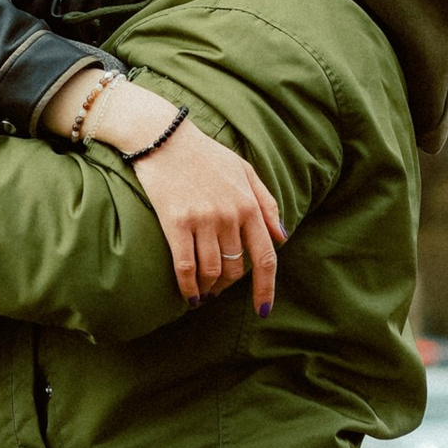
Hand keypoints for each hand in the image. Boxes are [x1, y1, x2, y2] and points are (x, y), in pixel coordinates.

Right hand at [112, 110, 284, 309]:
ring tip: (204, 292)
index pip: (265, 258)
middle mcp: (229, 215)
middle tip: (219, 289)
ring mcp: (202, 220)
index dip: (266, 289)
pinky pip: (185, 266)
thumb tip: (282, 238)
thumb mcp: (244, 171)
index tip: (263, 310)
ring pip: (212, 271)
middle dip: (228, 286)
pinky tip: (190, 295)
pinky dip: (189, 286)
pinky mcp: (176, 222)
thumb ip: (266, 203)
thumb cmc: (206, 154)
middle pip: (235, 269)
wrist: (164, 137)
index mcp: (248, 204)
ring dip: (209, 288)